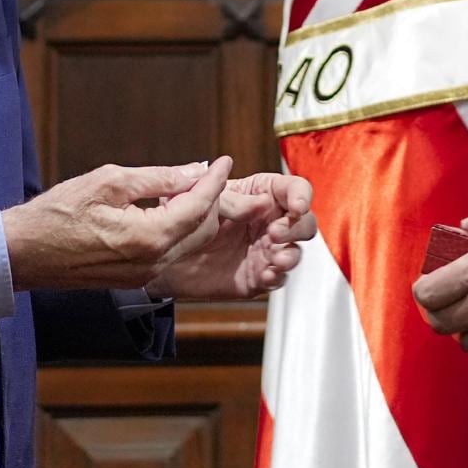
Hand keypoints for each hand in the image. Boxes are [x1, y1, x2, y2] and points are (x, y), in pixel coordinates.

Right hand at [3, 157, 231, 290]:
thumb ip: (157, 178)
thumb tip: (193, 171)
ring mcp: (143, 276)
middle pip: (202, 230)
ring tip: (191, 187)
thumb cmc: (57, 214)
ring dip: (195, 216)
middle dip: (212, 201)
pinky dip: (177, 230)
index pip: (199, 207)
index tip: (223, 162)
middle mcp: (152, 263)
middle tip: (211, 174)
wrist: (23, 253)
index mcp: (148, 238)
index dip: (215, 182)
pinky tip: (169, 209)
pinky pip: (169, 253)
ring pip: (188, 244)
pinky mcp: (133, 279)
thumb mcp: (109, 182)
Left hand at [149, 171, 318, 299]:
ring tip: (275, 258)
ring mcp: (265, 249)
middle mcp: (268, 221)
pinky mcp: (258, 275)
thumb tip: (261, 200)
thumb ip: (232, 199)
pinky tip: (266, 274)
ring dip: (291, 254)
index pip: (292, 189)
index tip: (296, 205)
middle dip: (298, 227)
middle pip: (304, 221)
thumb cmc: (182, 218)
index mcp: (259, 194)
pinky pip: (279, 278)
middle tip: (276, 233)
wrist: (163, 255)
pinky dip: (278, 276)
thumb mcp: (203, 200)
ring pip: (296, 251)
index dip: (300, 195)